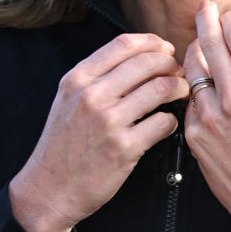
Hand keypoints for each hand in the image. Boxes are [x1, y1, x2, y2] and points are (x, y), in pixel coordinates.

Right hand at [10, 33, 188, 231]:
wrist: (49, 188)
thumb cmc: (62, 144)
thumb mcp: (67, 99)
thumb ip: (96, 76)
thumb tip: (137, 57)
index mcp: (78, 79)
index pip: (124, 44)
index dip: (152, 42)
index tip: (165, 49)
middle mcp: (92, 96)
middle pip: (147, 62)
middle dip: (171, 64)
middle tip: (178, 72)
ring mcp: (108, 122)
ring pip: (160, 88)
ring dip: (179, 88)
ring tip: (181, 93)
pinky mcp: (123, 148)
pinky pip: (163, 123)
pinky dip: (172, 121)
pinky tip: (168, 124)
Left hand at [184, 1, 230, 231]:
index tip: (227, 15)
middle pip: (211, 45)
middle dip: (206, 20)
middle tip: (204, 9)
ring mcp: (210, 117)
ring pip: (193, 70)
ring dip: (195, 54)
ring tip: (199, 47)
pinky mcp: (194, 133)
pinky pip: (190, 101)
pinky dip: (196, 93)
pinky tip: (204, 94)